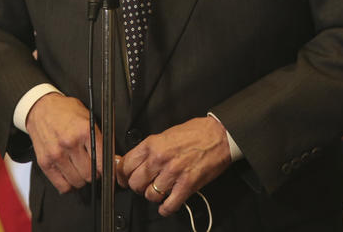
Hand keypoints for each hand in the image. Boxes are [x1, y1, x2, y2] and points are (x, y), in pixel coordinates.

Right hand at [25, 92, 101, 192]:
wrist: (41, 108)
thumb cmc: (65, 111)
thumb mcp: (88, 117)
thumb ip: (100, 138)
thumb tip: (113, 158)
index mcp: (85, 130)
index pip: (102, 160)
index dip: (108, 170)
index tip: (108, 172)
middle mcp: (70, 143)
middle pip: (90, 174)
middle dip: (94, 174)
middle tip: (93, 169)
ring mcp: (57, 154)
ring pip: (77, 182)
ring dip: (82, 180)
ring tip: (81, 171)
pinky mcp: (45, 162)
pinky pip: (62, 185)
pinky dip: (69, 185)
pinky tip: (70, 177)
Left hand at [116, 117, 231, 215]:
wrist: (219, 135)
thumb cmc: (196, 132)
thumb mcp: (166, 133)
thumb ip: (150, 148)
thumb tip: (135, 160)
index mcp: (152, 144)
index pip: (125, 165)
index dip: (123, 175)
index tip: (124, 179)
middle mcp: (160, 159)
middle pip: (135, 183)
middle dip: (138, 187)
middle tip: (144, 185)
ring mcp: (173, 173)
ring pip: (150, 195)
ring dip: (153, 196)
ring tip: (160, 191)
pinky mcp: (187, 185)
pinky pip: (169, 205)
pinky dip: (166, 209)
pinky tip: (167, 205)